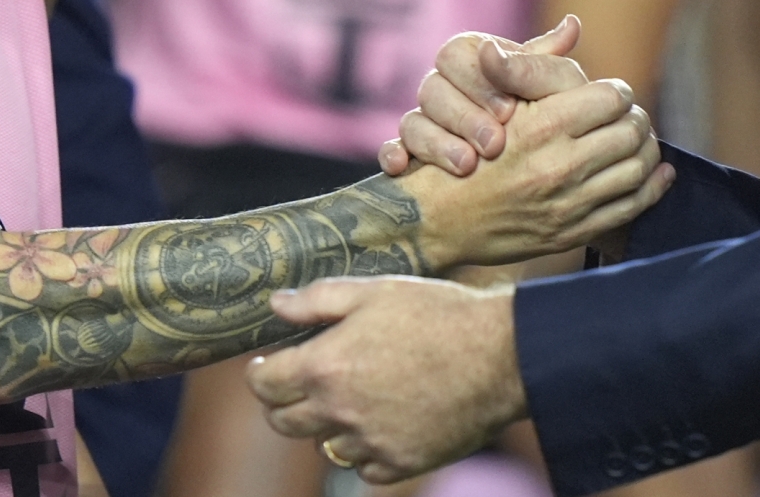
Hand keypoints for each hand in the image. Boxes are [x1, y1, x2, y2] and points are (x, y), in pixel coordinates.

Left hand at [247, 277, 524, 483]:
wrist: (499, 355)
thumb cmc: (437, 314)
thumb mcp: (373, 291)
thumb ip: (316, 301)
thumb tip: (275, 305)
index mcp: (324, 366)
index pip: (264, 385)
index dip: (259, 374)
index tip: (267, 366)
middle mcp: (339, 411)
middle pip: (283, 422)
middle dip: (282, 402)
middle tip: (298, 385)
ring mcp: (370, 442)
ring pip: (323, 446)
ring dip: (326, 426)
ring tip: (348, 400)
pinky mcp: (401, 463)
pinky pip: (364, 468)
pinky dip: (364, 451)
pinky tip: (379, 424)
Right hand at [380, 16, 584, 177]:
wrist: (544, 171)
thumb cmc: (551, 118)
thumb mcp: (556, 91)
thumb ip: (549, 64)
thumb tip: (571, 25)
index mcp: (471, 58)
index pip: (455, 55)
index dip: (478, 82)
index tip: (510, 111)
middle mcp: (444, 86)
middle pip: (431, 89)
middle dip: (463, 117)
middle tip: (495, 144)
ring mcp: (426, 120)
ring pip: (412, 120)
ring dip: (436, 142)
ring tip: (467, 165)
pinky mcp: (412, 153)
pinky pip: (391, 148)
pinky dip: (392, 154)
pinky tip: (401, 167)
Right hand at [401, 40, 671, 269]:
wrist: (439, 217)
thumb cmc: (462, 149)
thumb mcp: (492, 99)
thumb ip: (535, 65)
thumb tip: (573, 24)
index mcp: (543, 126)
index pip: (611, 97)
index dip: (617, 91)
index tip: (613, 93)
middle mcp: (560, 165)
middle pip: (631, 131)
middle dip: (636, 119)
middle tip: (631, 115)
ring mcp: (569, 203)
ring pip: (638, 169)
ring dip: (647, 150)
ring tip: (641, 141)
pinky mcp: (574, 231)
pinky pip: (630, 208)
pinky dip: (652, 188)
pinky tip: (657, 174)